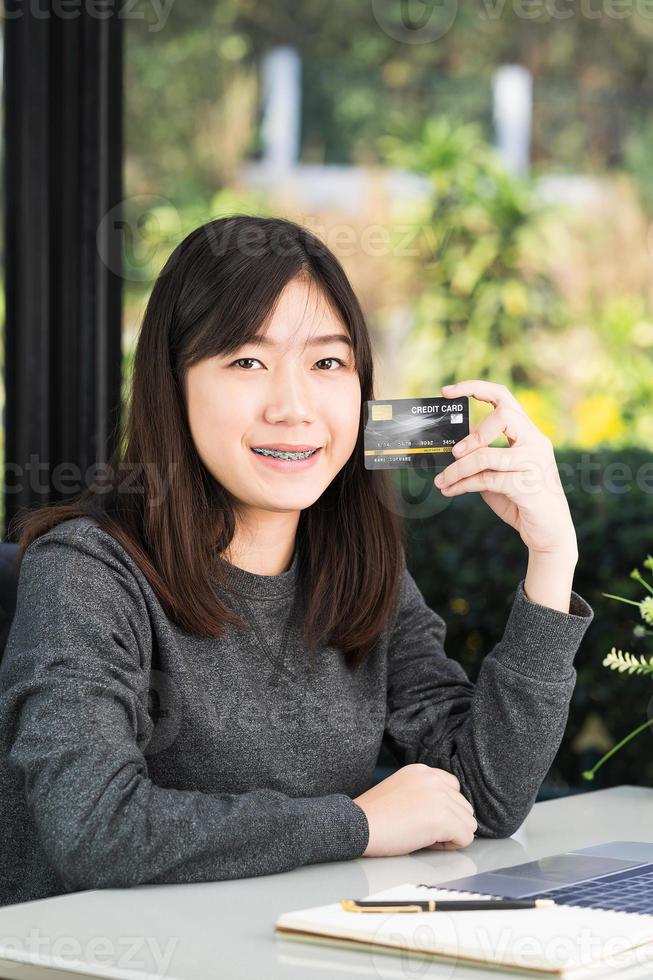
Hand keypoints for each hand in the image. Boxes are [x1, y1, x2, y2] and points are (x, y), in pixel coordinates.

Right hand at [353, 764, 476, 857]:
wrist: (359, 825)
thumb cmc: (373, 815)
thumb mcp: (400, 789)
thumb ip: (423, 792)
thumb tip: (446, 810)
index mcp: (422, 771)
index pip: (453, 787)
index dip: (444, 807)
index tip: (427, 817)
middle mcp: (434, 779)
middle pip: (463, 806)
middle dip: (449, 821)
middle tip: (424, 830)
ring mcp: (440, 797)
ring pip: (468, 822)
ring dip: (451, 833)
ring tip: (425, 836)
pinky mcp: (443, 818)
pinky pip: (466, 837)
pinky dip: (451, 846)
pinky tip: (428, 843)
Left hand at [434, 380, 577, 558]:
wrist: (550, 534)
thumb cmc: (521, 500)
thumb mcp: (497, 472)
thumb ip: (482, 454)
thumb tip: (453, 441)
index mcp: (528, 433)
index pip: (504, 398)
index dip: (475, 388)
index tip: (447, 391)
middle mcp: (536, 442)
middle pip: (504, 415)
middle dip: (473, 434)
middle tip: (454, 452)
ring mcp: (535, 462)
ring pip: (486, 456)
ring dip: (457, 470)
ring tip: (442, 481)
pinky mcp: (528, 485)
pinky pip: (487, 480)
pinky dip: (463, 485)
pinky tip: (450, 490)